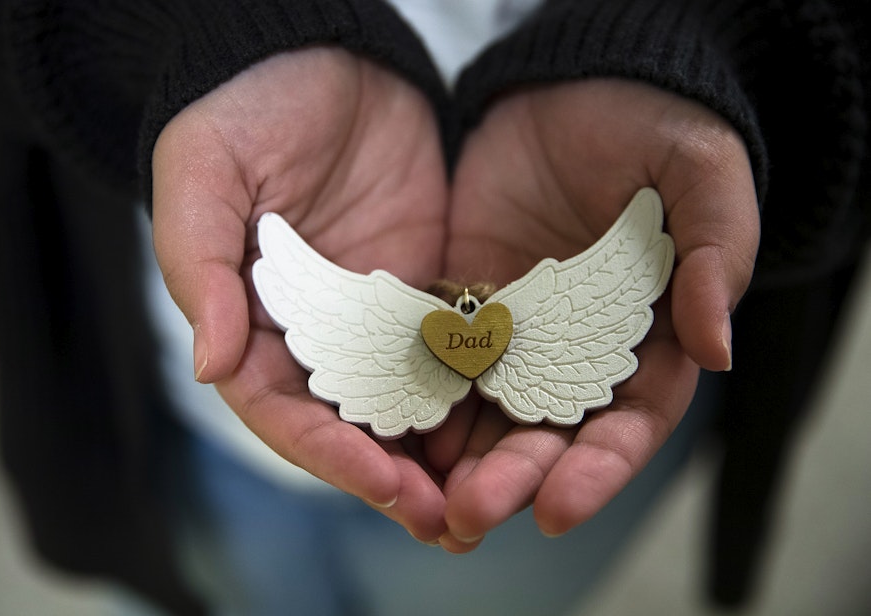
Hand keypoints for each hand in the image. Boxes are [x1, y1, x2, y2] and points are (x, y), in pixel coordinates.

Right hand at [151, 48, 450, 541]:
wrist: (323, 53)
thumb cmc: (246, 108)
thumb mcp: (203, 175)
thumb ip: (199, 267)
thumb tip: (208, 366)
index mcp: (251, 322)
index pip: (283, 409)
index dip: (328, 452)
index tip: (380, 482)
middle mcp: (315, 335)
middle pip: (351, 423)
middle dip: (393, 477)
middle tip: (447, 522)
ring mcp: (375, 317)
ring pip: (407, 401)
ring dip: (442, 455)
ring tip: (489, 498)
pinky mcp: (426, 289)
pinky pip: (453, 350)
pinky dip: (477, 393)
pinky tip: (515, 422)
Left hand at [434, 78, 759, 550]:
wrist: (574, 88)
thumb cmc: (654, 130)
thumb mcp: (701, 179)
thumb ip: (714, 255)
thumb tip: (718, 349)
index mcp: (648, 340)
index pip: (628, 424)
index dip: (597, 472)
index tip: (556, 510)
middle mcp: (578, 352)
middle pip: (548, 434)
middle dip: (513, 478)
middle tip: (469, 512)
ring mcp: (516, 333)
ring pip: (487, 412)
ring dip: (458, 459)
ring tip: (422, 497)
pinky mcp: (464, 303)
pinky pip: (439, 357)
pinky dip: (419, 395)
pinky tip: (392, 426)